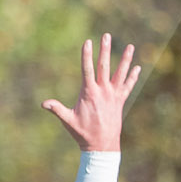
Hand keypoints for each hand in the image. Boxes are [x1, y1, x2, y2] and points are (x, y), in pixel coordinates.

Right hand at [42, 34, 139, 151]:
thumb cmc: (83, 133)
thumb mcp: (68, 121)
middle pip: (104, 66)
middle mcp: (103, 91)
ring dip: (125, 59)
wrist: (102, 146)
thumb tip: (43, 104)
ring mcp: (113, 96)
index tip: (88, 41)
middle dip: (104, 50)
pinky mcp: (120, 101)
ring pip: (120, 74)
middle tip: (106, 35)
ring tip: (130, 46)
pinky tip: (137, 67)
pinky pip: (127, 87)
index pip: (87, 69)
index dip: (87, 55)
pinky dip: (132, 77)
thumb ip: (57, 109)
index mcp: (89, 93)